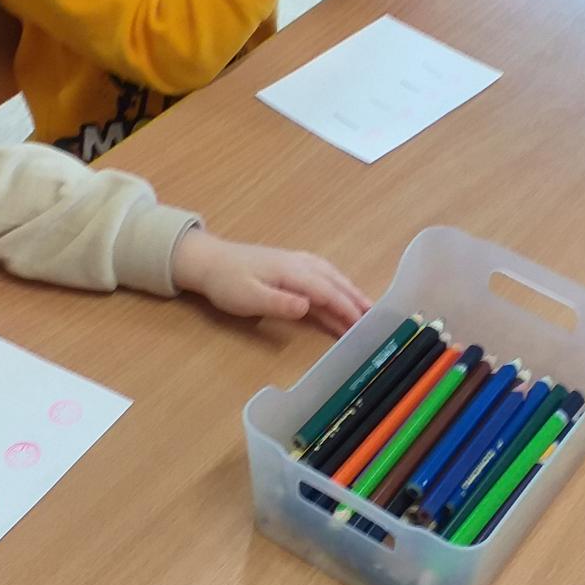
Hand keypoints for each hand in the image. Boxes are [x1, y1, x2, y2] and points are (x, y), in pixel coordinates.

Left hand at [171, 229, 370, 334]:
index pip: (326, 291)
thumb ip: (279, 303)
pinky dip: (337, 281)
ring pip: (331, 275)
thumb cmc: (226, 283)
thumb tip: (308, 307)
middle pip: (334, 281)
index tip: (362, 324)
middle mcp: (299, 263)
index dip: (346, 308)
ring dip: (350, 290)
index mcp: (292, 272)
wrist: (208, 261)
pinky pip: (323, 271)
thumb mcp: (248, 298)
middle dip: (356, 299)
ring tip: (366, 307)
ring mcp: (295, 260)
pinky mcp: (290, 263)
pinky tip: (340, 288)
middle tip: (376, 318)